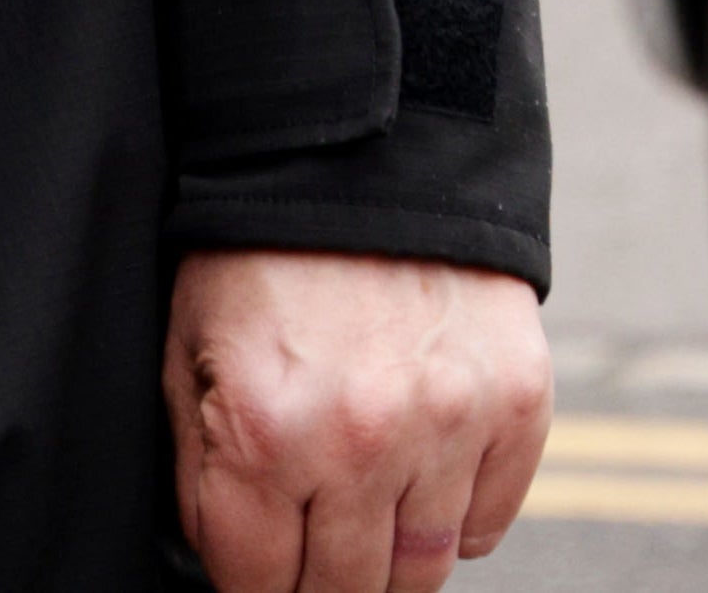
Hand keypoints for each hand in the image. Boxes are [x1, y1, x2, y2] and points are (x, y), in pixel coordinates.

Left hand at [169, 250, 549, 592]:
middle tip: (307, 552)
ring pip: (422, 571)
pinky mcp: (515, 405)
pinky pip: (486, 526)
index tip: (256, 569)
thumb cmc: (259, 256)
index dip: (251, 584)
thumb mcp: (192, 351)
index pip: (258, 583)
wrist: (362, 157)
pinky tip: (419, 481)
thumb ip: (203, 467)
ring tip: (362, 517)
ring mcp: (448, 425)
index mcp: (266, 427)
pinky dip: (455, 523)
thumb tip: (229, 560)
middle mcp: (362, 440)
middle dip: (318, 583)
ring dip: (388, 559)